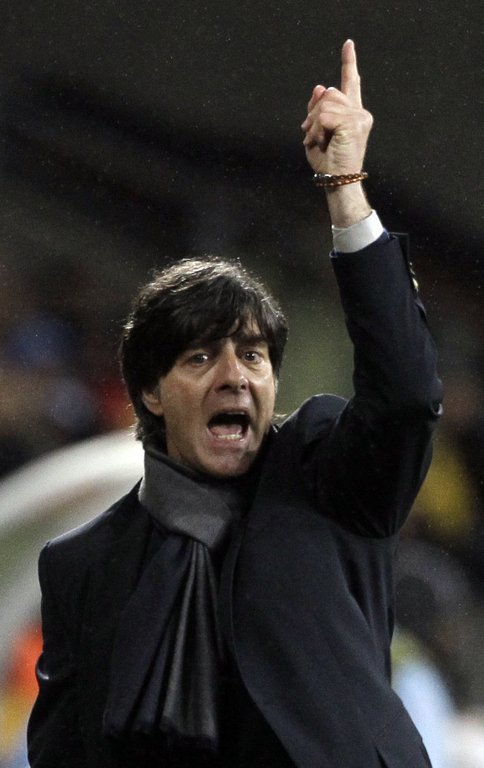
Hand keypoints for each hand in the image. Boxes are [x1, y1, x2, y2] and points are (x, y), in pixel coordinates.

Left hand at [301, 40, 372, 175]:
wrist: (336, 180)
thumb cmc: (327, 161)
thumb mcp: (316, 131)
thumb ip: (317, 109)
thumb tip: (320, 86)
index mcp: (351, 113)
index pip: (350, 83)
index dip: (349, 62)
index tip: (348, 44)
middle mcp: (359, 112)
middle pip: (328, 93)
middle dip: (313, 113)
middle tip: (311, 135)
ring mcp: (360, 116)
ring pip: (325, 104)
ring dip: (314, 124)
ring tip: (317, 141)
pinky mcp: (355, 123)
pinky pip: (325, 116)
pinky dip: (316, 129)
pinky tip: (320, 142)